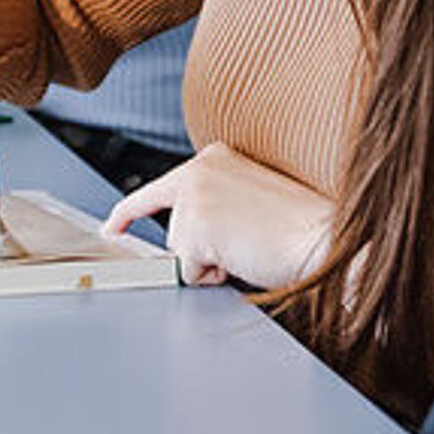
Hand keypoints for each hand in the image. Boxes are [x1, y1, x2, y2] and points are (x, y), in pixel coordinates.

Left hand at [103, 142, 333, 288]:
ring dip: (210, 261)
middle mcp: (198, 169)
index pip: (160, 187)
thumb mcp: (247, 199)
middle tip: (243, 241)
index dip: (130, 210)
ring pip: (181, 251)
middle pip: (174, 229)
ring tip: (248, 246)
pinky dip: (213, 275)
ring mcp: (194, 196)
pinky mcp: (195, 226)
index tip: (112, 226)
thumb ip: (213, 204)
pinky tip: (242, 256)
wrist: (321, 238)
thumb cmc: (296, 226)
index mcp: (213, 157)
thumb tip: (185, 237)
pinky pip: (190, 270)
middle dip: (199, 248)